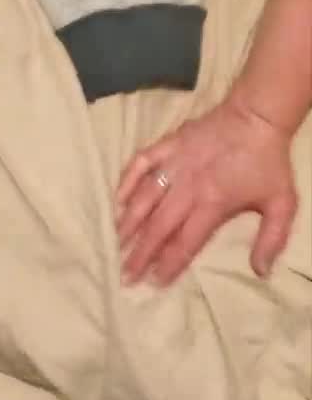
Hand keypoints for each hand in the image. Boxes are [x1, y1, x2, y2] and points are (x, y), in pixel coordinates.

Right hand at [115, 96, 297, 285]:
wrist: (257, 117)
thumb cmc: (268, 163)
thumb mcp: (282, 203)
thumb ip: (272, 239)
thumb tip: (261, 271)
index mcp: (213, 203)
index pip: (185, 242)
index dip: (169, 264)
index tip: (154, 282)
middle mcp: (188, 187)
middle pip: (158, 226)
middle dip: (140, 253)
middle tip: (125, 274)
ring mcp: (174, 164)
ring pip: (144, 198)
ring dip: (129, 224)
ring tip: (116, 244)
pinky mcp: (167, 145)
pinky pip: (140, 164)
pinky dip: (126, 182)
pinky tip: (118, 201)